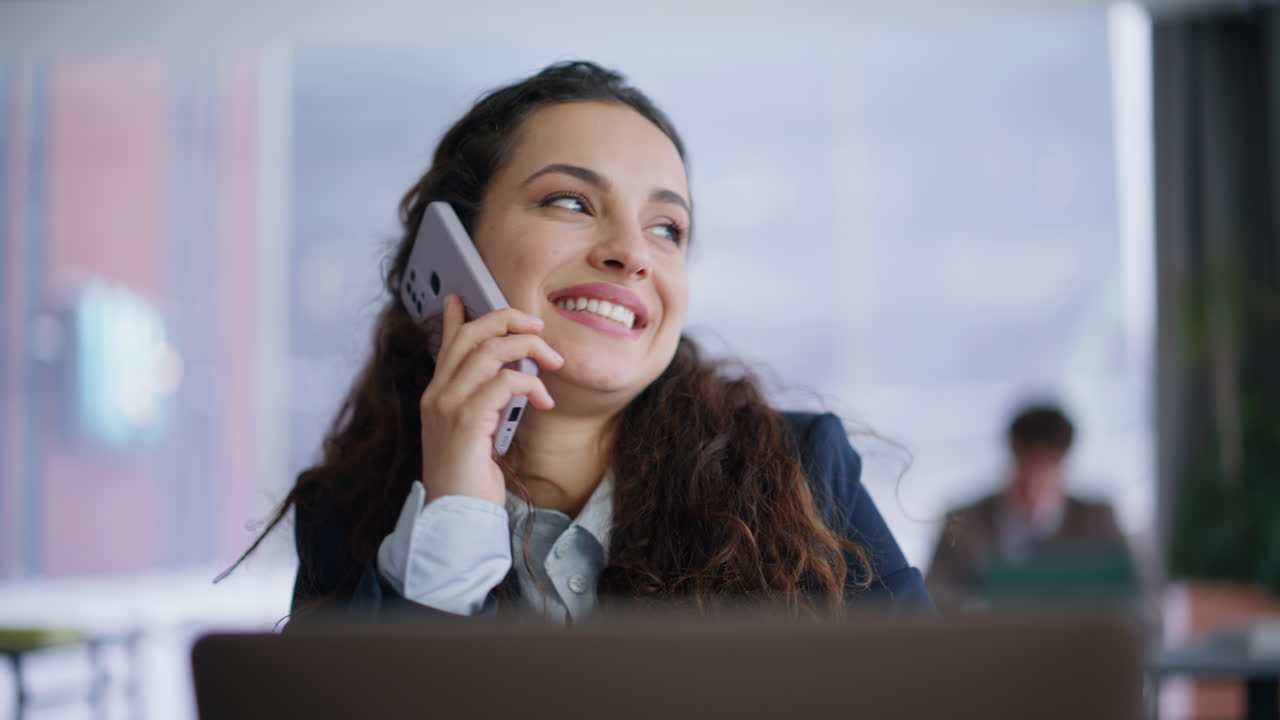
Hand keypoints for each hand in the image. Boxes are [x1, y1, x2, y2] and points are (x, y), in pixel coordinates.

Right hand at [418, 295, 562, 506]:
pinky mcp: (466, 422)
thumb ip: (482, 401)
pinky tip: (544, 400)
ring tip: (552, 362)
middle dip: (509, 320)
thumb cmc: (470, 479)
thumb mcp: (474, 432)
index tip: (464, 296)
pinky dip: (531, 384)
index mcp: (437, 394)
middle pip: (471, 334)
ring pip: (490, 352)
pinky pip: (505, 383)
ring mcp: (448, 406)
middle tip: (539, 328)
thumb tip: (502, 378)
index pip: (449, 342)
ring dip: (529, 349)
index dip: (459, 315)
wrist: (455, 517)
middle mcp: (437, 394)